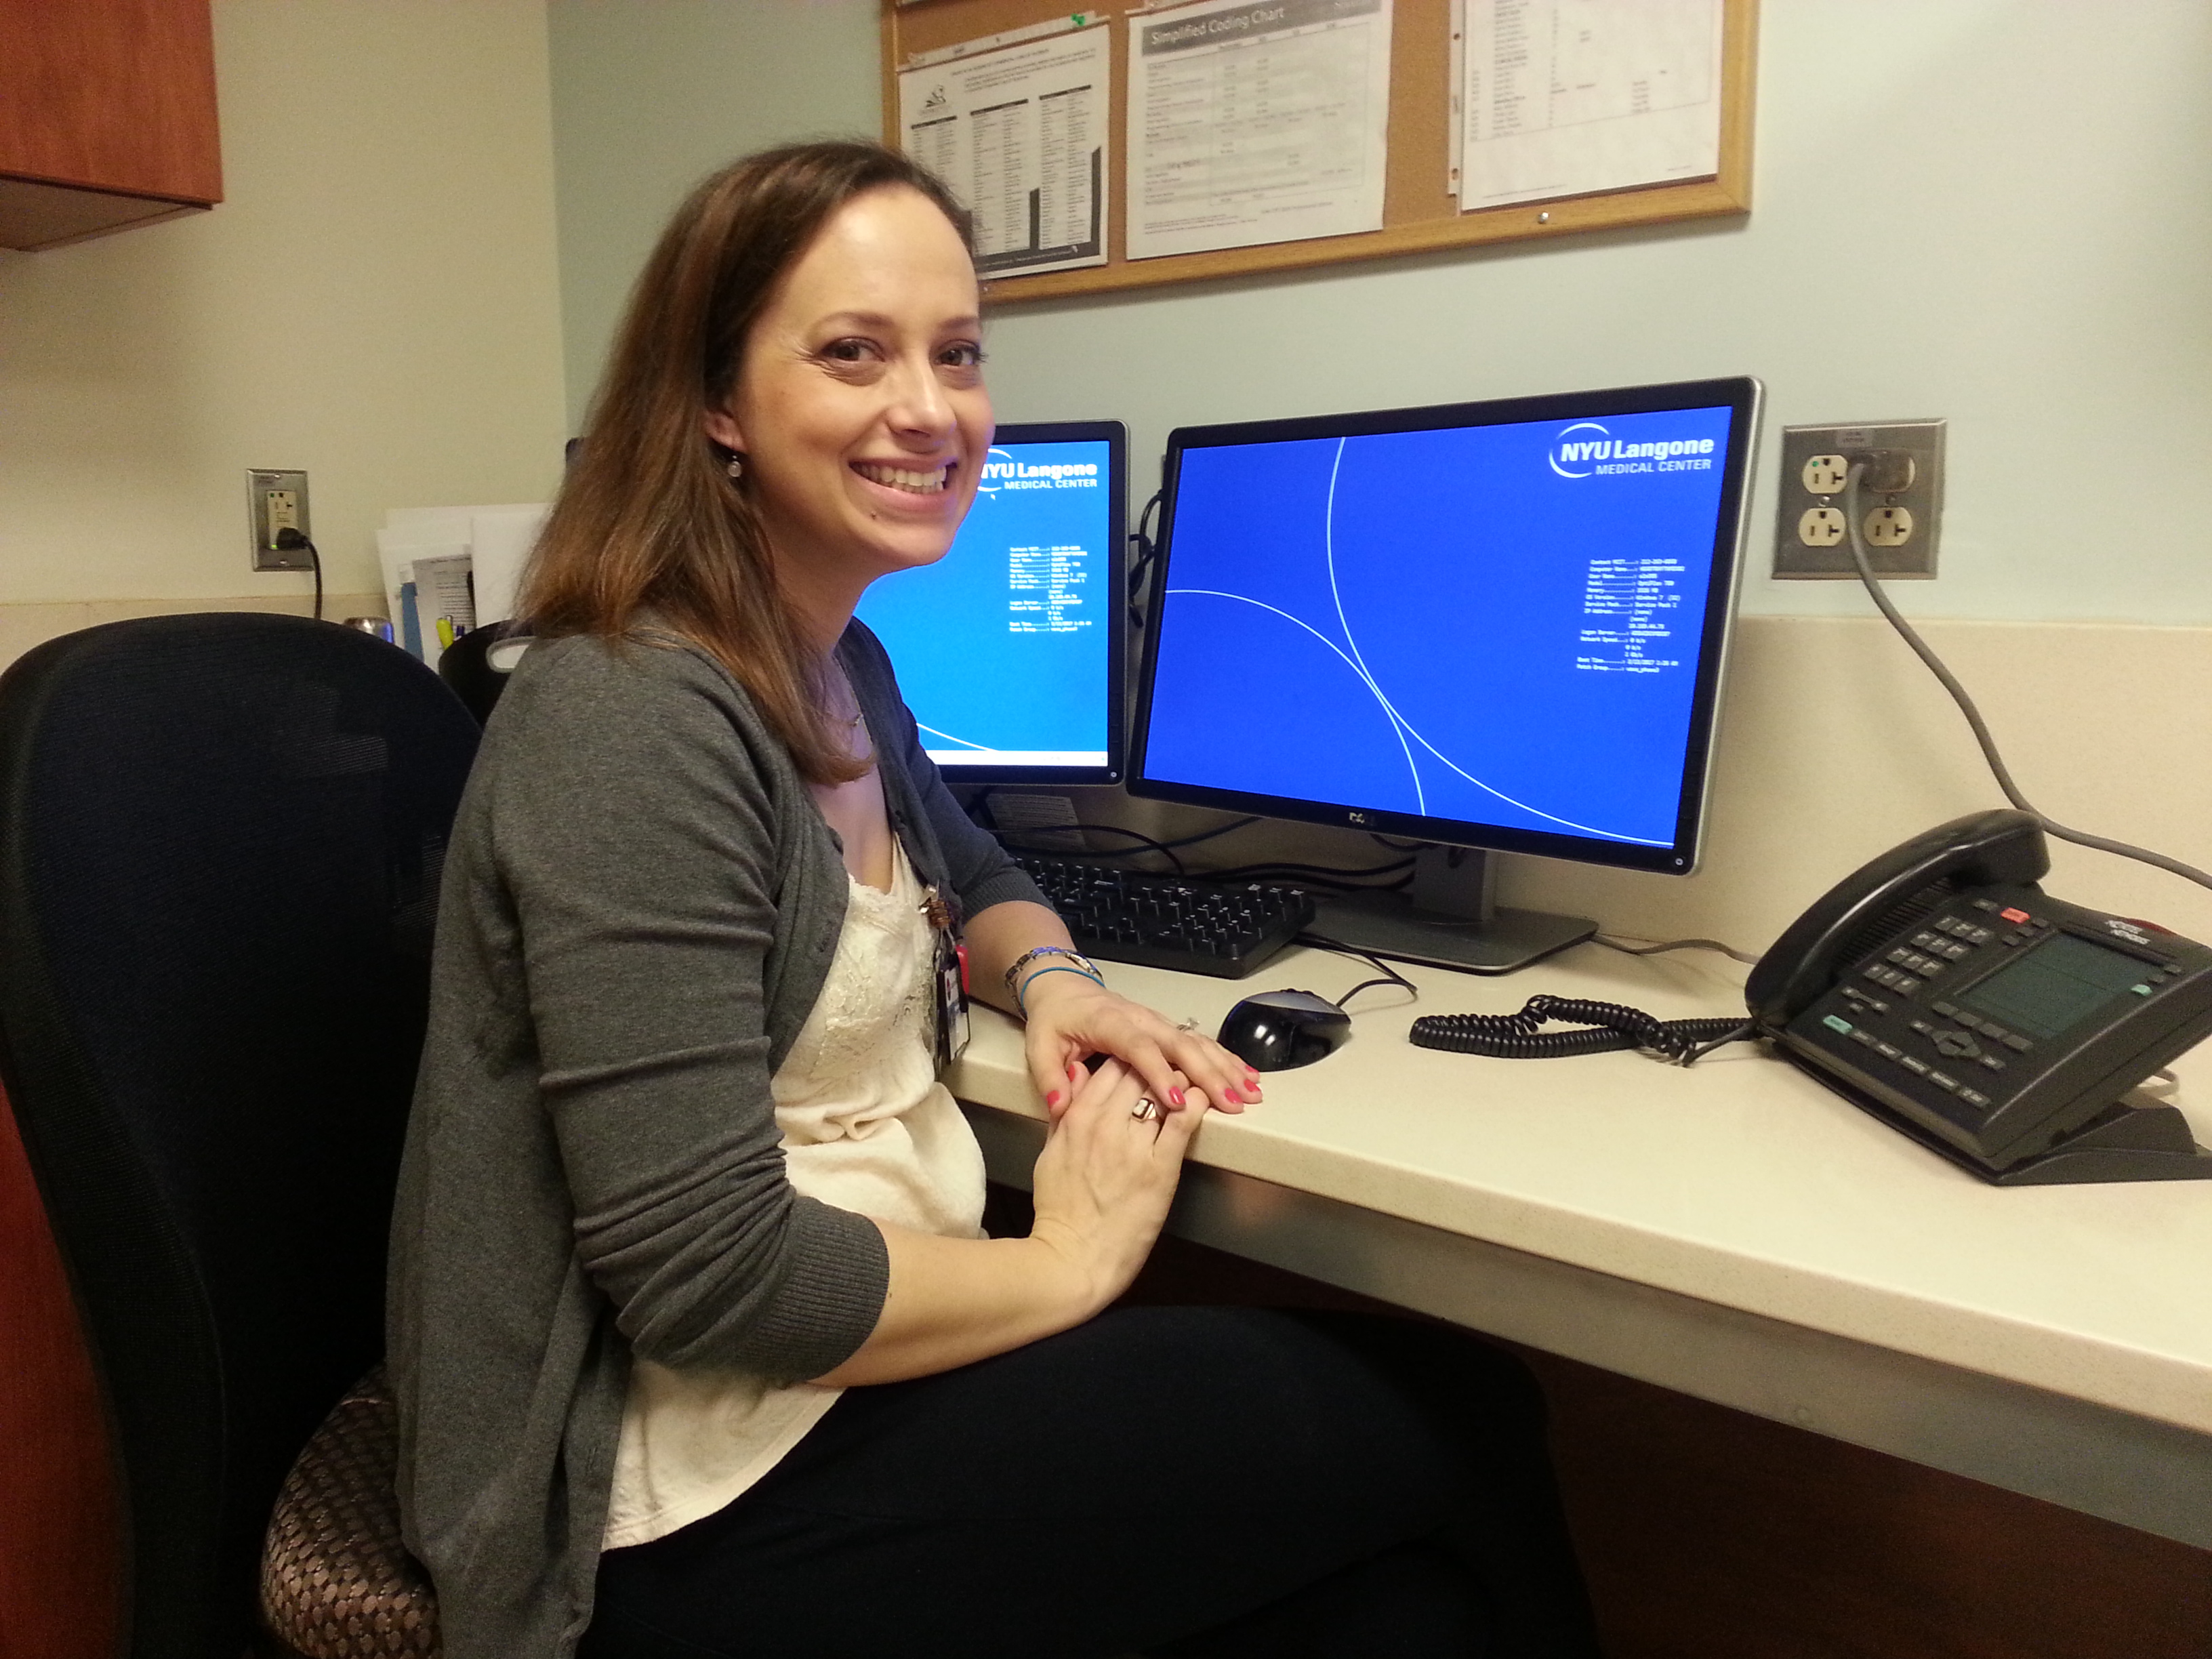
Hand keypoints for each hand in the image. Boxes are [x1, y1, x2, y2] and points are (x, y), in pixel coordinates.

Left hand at [1020, 971, 1261, 1119]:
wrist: (1065, 988)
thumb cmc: (1055, 1021)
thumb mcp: (1040, 1047)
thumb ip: (1049, 1077)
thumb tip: (1060, 1107)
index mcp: (1109, 1023)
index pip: (1139, 1048)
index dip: (1159, 1074)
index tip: (1179, 1103)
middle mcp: (1140, 1020)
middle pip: (1180, 1045)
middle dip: (1209, 1074)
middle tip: (1233, 1103)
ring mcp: (1157, 1021)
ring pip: (1198, 1042)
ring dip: (1226, 1067)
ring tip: (1251, 1093)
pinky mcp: (1167, 1027)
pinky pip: (1201, 1042)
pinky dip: (1225, 1058)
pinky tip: (1247, 1076)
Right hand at [1028, 1058, 1205, 1313]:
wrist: (1073, 1259)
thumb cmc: (1060, 1211)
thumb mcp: (1050, 1153)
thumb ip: (1064, 1113)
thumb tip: (1076, 1077)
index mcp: (1077, 1118)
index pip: (1109, 1067)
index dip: (1130, 1059)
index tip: (1144, 1062)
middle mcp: (1105, 1124)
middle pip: (1139, 1072)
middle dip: (1158, 1065)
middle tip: (1174, 1067)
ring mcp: (1135, 1146)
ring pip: (1164, 1089)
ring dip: (1181, 1080)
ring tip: (1195, 1079)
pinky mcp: (1162, 1169)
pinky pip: (1183, 1121)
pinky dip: (1195, 1102)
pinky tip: (1202, 1097)